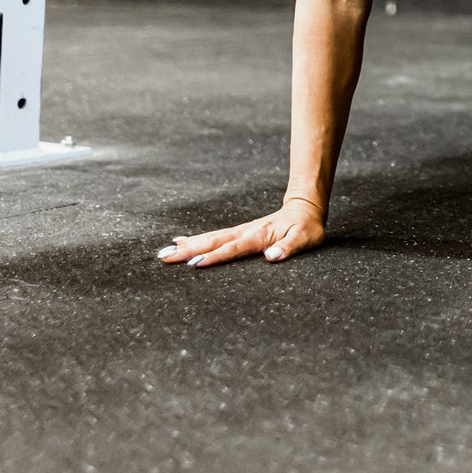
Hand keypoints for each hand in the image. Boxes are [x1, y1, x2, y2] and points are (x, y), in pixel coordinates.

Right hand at [156, 199, 324, 268]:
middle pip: (213, 242)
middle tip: (164, 257)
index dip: (215, 257)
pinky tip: (182, 241)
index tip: (194, 264)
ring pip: (210, 238)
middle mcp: (245, 232)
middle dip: (188, 250)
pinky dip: (197, 239)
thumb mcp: (304, 238)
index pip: (233, 249)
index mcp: (259, 236)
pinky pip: (215, 236)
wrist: (305, 208)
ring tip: (166, 251)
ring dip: (188, 245)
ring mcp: (241, 231)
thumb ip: (289, 247)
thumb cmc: (306, 227)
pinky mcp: (240, 232)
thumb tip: (272, 257)